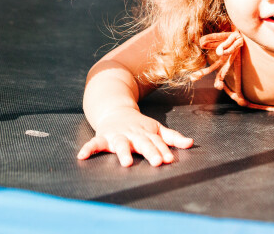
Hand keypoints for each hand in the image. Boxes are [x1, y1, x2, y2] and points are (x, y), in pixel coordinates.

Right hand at [77, 108, 192, 166]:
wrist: (116, 109)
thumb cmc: (139, 124)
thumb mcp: (157, 128)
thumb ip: (173, 137)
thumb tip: (191, 143)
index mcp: (147, 133)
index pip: (157, 143)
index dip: (163, 150)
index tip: (169, 159)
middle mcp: (133, 134)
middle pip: (143, 144)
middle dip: (150, 152)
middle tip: (157, 162)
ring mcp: (117, 135)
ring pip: (121, 144)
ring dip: (123, 153)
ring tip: (126, 163)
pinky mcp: (102, 137)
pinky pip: (94, 144)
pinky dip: (88, 149)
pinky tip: (82, 157)